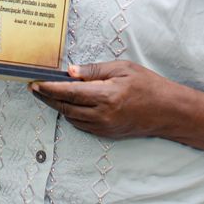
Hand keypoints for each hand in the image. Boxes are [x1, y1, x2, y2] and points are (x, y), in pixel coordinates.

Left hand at [30, 61, 174, 139]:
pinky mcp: (106, 134)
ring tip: (49, 94)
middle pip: (65, 107)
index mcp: (106, 96)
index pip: (69, 93)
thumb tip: (70, 72)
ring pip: (71, 118)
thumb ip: (95, 71)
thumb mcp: (122, 69)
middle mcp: (102, 115)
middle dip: (47, 98)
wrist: (167, 111)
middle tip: (35, 88)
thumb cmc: (147, 85)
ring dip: (58, 107)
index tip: (35, 83)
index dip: (49, 89)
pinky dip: (72, 114)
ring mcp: (104, 127)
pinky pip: (81, 125)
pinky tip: (69, 105)